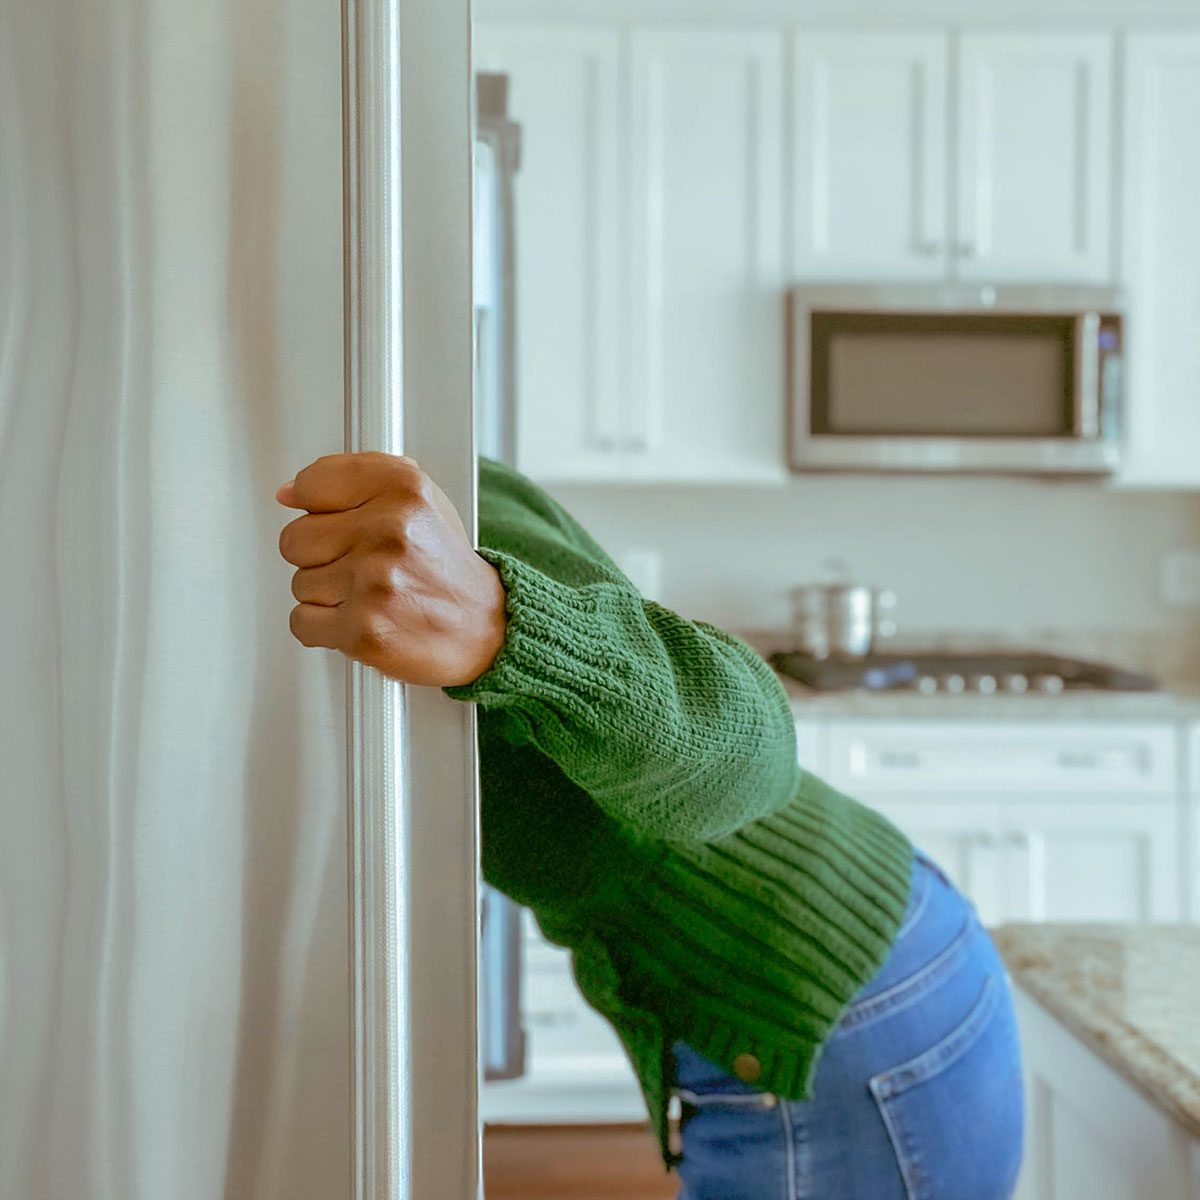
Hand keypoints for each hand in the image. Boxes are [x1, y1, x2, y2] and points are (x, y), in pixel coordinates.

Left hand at [276, 452, 506, 686]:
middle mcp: (390, 530)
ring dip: (328, 594)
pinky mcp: (363, 629)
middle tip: (360, 564)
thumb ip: (356, 480)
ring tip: (370, 594)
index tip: (330, 519)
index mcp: (403, 488)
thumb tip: (288, 492)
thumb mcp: (417, 501)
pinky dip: (324, 627)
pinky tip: (361, 617)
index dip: (315, 506)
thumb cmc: (445, 567)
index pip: (313, 483)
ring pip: (300, 583)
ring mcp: (375, 582)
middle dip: (321, 555)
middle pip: (295, 538)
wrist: (485, 628)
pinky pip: (303, 622)